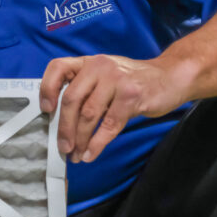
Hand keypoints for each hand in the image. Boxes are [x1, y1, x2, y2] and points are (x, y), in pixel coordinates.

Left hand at [39, 54, 187, 162]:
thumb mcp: (106, 76)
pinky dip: (98, 143)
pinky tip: (91, 153)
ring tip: (76, 154)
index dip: (47, 89)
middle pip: (71, 99)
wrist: (171, 77)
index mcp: (89, 62)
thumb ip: (86, 89)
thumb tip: (62, 121)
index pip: (58, 68)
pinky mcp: (131, 96)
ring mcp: (116, 80)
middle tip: (63, 147)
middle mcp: (99, 66)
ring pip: (89, 114)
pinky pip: (109, 125)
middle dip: (64, 128)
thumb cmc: (133, 82)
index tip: (46, 111)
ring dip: (80, 139)